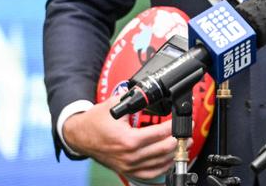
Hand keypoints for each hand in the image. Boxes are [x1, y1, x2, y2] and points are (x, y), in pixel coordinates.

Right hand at [62, 95, 176, 179]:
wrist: (79, 136)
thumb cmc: (95, 122)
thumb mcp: (114, 104)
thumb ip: (135, 98)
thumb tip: (150, 92)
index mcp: (128, 140)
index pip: (160, 134)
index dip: (175, 126)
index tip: (183, 120)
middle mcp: (130, 156)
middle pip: (164, 150)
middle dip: (179, 140)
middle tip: (187, 131)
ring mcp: (129, 166)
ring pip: (160, 163)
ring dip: (175, 153)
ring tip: (183, 143)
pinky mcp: (127, 170)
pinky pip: (150, 173)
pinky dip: (163, 167)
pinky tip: (170, 158)